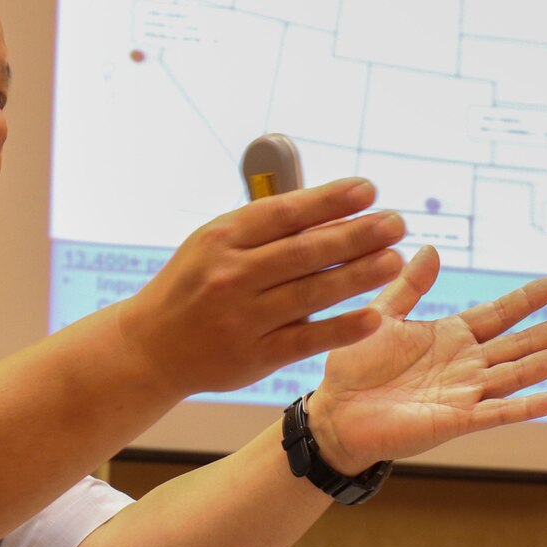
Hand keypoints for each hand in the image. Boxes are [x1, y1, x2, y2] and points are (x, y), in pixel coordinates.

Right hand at [116, 179, 406, 395]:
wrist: (151, 347)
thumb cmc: (192, 286)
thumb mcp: (213, 243)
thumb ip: (261, 226)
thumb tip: (325, 203)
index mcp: (222, 238)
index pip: (285, 213)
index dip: (330, 200)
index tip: (368, 189)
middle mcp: (232, 275)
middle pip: (305, 251)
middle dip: (356, 234)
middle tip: (395, 223)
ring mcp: (244, 318)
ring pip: (312, 292)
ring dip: (358, 275)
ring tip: (394, 260)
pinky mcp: (254, 356)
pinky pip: (307, 339)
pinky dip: (342, 328)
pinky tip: (374, 317)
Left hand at [306, 247, 546, 473]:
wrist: (334, 414)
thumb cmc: (353, 368)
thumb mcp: (380, 316)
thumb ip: (408, 287)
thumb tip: (432, 249)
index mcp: (450, 337)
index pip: (498, 314)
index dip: (527, 299)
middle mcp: (465, 365)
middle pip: (521, 345)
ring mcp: (464, 394)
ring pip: (519, 374)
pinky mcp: (456, 421)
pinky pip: (499, 412)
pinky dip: (529, 406)